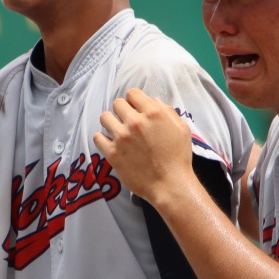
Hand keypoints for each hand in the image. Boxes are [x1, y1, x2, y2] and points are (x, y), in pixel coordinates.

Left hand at [94, 88, 196, 203]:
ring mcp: (122, 138)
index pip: (133, 93)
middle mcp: (135, 122)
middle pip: (117, 103)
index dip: (134, 100)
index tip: (136, 109)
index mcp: (153, 113)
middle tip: (128, 122)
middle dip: (123, 111)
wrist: (170, 184)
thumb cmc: (179, 157)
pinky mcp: (112, 154)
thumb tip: (154, 101)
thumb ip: (168, 112)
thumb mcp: (181, 129)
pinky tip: (110, 143)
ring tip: (118, 131)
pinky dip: (102, 139)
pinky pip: (97, 138)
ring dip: (111, 122)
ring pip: (105, 117)